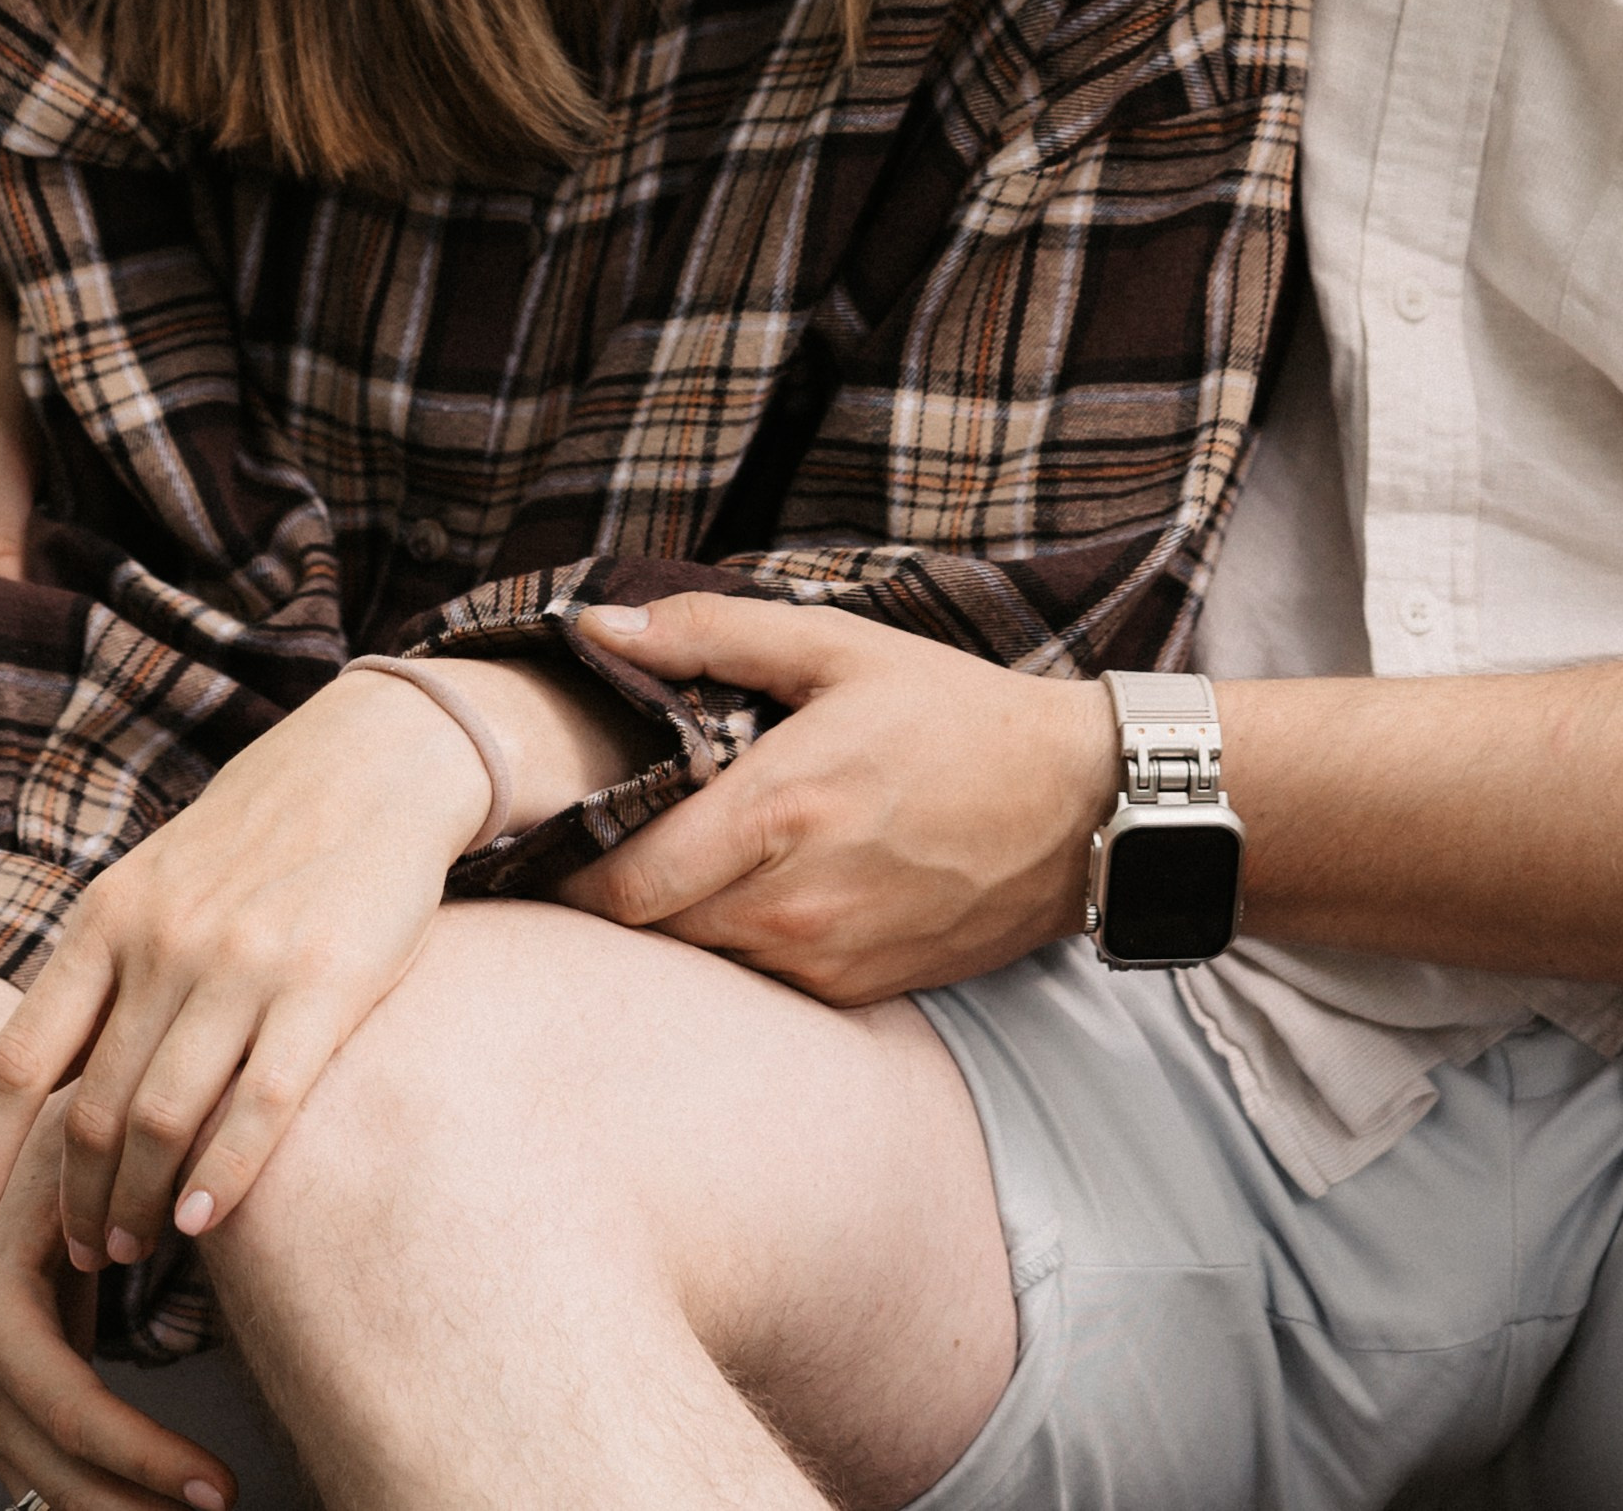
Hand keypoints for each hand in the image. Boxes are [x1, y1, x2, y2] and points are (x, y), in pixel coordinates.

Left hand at [0, 656, 637, 1275]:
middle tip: (88, 1251)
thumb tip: (46, 1088)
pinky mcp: (325, 985)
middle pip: (92, 1112)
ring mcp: (244, 964)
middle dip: (79, 1200)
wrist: (375, 760)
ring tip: (138, 1244)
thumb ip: (105, 973)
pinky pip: (259, 1106)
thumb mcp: (156, 881)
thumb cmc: (258, 836)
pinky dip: (223, 1178)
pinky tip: (204, 1221)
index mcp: (109, 916)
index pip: (19, 1059)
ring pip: (164, 1121)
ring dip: (139, 1204)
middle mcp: (165, 942)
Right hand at [0, 1088, 235, 1510]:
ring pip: (53, 1497)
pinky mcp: (2, 1423)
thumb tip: (210, 1201)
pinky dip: (109, 1505)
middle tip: (230, 1509)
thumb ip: (141, 1175)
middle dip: (145, 1509)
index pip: (73, 1410)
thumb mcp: (90, 1149)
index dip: (147, 1457)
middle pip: (62, 1475)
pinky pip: (52, 1485)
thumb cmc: (55, 1149)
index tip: (224, 1487)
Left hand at [559, 598, 1115, 1002]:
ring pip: (699, 963)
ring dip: (673, 921)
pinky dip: (736, 943)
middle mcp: (793, 905)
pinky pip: (759, 981)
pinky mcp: (856, 993)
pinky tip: (751, 889)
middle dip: (610, 891)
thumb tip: (601, 629)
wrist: (1076, 804)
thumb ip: (710, 633)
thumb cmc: (954, 714)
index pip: (622, 884)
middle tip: (596, 839)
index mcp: (778, 813)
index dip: (566, 867)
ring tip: (673, 858)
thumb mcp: (838, 646)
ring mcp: (826, 961)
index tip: (546, 831)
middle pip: (647, 933)